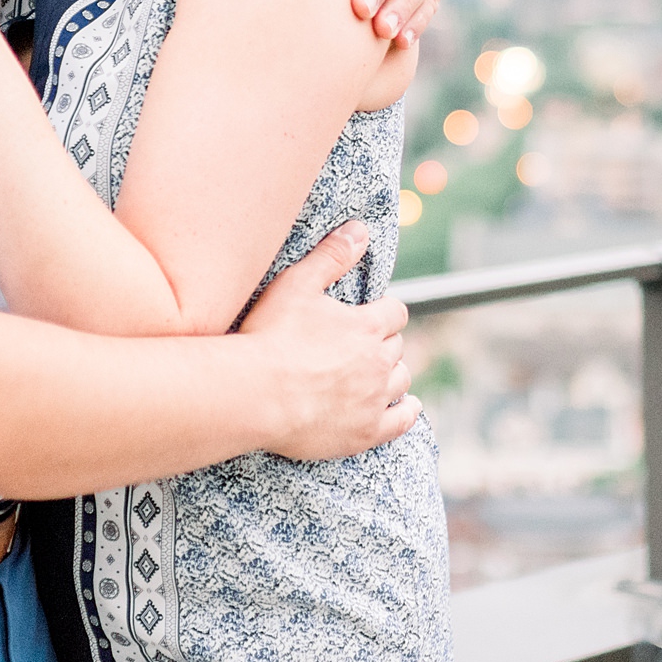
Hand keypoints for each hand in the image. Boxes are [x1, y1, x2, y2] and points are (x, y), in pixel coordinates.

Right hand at [241, 222, 418, 460]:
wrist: (255, 394)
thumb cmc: (271, 337)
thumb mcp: (297, 284)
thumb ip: (332, 256)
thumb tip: (360, 230)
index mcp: (367, 326)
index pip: (395, 313)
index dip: (383, 312)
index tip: (371, 315)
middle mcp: (379, 362)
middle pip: (396, 347)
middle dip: (382, 343)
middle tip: (360, 345)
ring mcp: (374, 399)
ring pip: (401, 380)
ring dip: (392, 373)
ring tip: (376, 373)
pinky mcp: (365, 432)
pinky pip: (401, 421)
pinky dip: (406, 411)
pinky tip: (405, 407)